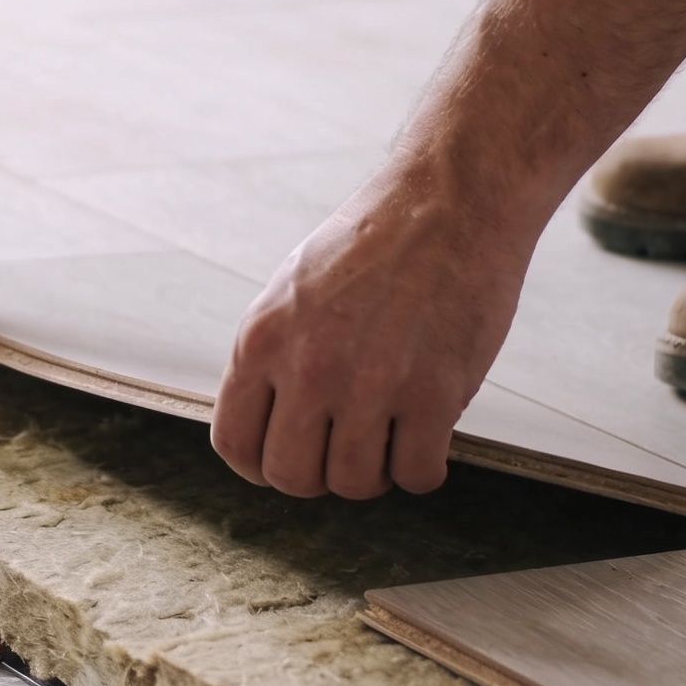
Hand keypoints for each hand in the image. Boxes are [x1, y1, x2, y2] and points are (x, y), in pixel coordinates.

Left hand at [211, 156, 544, 497]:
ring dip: (376, 474)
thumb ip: (276, 356)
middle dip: (321, 476)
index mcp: (262, 339)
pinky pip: (416, 475)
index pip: (235, 444)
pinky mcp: (433, 394)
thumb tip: (272, 424)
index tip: (292, 459)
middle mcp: (308, 367)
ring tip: (392, 438)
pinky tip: (429, 439)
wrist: (450, 201)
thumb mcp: (294, 290)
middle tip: (348, 449)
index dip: (262, 466)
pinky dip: (424, 470)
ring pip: (355, 484)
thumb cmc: (377, 242)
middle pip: (292, 477)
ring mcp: (371, 384)